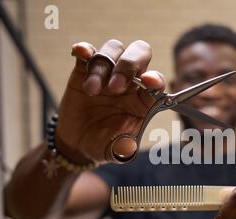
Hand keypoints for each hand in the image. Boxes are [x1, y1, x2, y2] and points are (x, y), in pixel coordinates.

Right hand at [55, 39, 164, 162]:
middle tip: (115, 87)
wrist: (78, 143)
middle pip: (140, 53)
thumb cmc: (104, 144)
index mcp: (144, 100)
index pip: (157, 81)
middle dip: (129, 64)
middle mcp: (130, 82)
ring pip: (114, 49)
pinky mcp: (85, 69)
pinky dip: (85, 49)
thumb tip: (128, 147)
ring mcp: (108, 72)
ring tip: (92, 91)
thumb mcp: (115, 151)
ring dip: (104, 66)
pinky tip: (80, 53)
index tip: (149, 81)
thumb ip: (123, 149)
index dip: (156, 78)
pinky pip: (88, 51)